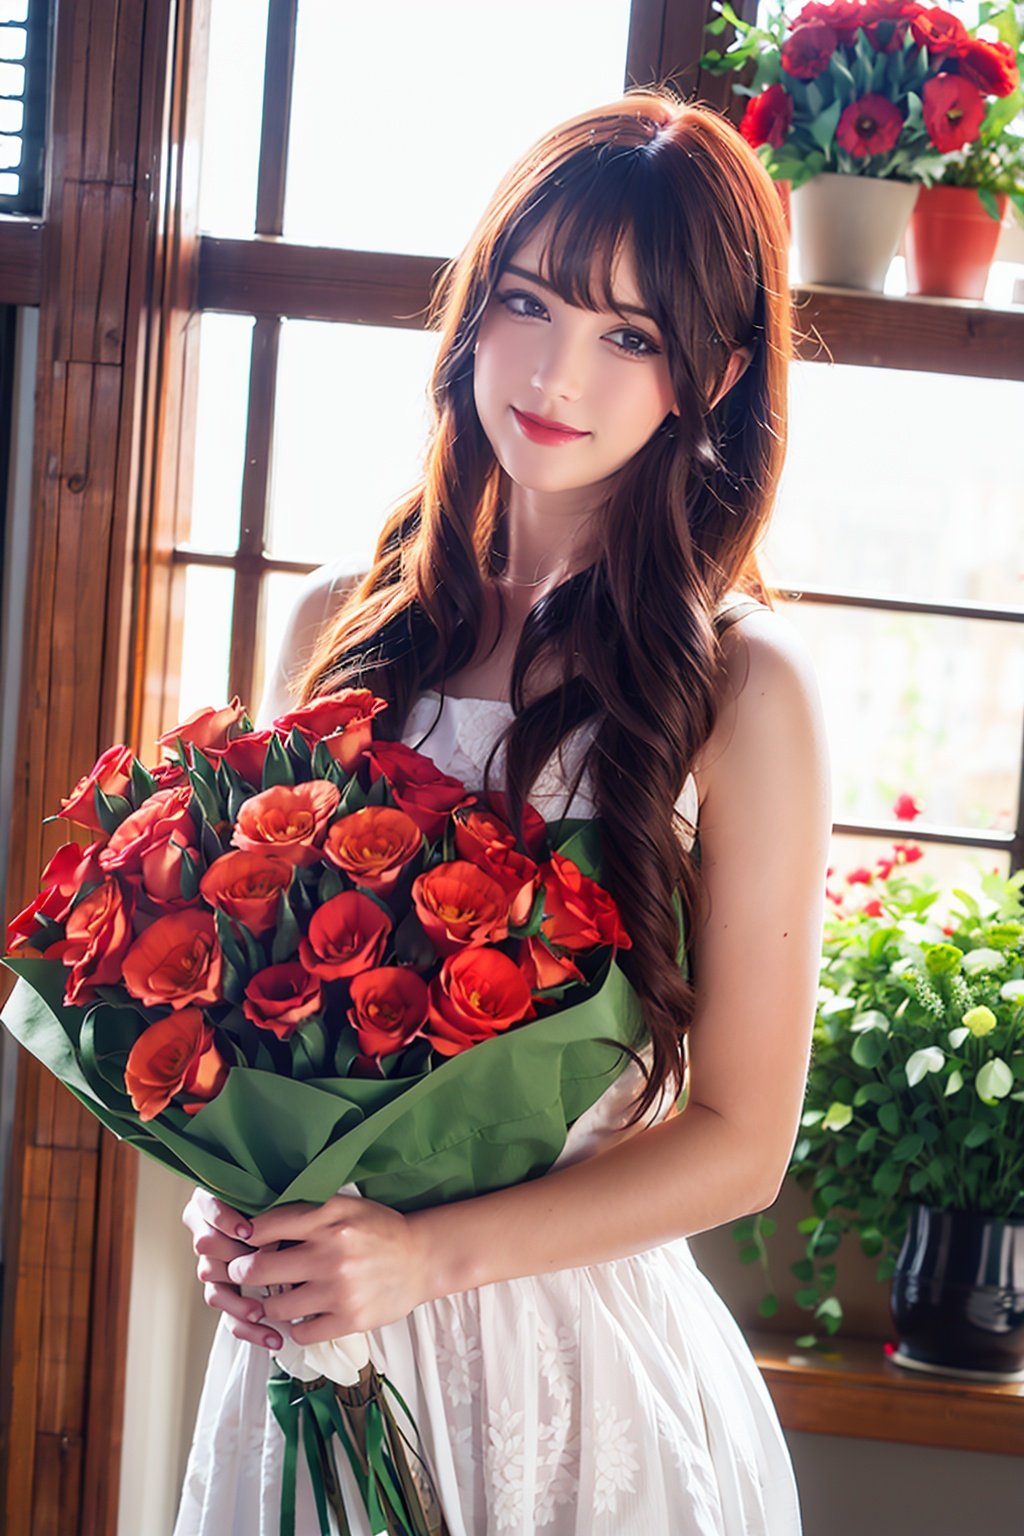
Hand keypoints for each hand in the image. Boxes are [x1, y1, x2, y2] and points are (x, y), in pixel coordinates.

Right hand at [181, 1186, 284, 1351]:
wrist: (298, 1226)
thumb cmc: (282, 1204)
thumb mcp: (272, 1197)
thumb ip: (266, 1207)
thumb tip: (269, 1231)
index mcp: (211, 1204)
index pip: (207, 1208)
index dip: (224, 1220)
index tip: (246, 1230)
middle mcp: (206, 1235)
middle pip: (207, 1249)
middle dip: (235, 1258)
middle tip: (261, 1267)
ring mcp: (214, 1269)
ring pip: (214, 1290)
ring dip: (239, 1302)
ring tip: (261, 1311)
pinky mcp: (229, 1296)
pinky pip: (230, 1318)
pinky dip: (251, 1329)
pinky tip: (272, 1337)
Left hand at [225, 1194, 432, 1345]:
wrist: (422, 1258)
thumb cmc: (379, 1229)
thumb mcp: (346, 1206)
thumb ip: (308, 1210)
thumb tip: (257, 1221)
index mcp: (328, 1218)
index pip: (264, 1226)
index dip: (242, 1235)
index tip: (239, 1241)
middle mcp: (331, 1253)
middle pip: (257, 1269)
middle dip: (241, 1273)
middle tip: (240, 1273)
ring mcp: (339, 1290)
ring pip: (275, 1307)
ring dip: (267, 1304)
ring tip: (270, 1298)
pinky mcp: (350, 1319)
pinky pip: (301, 1333)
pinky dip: (294, 1328)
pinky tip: (299, 1317)